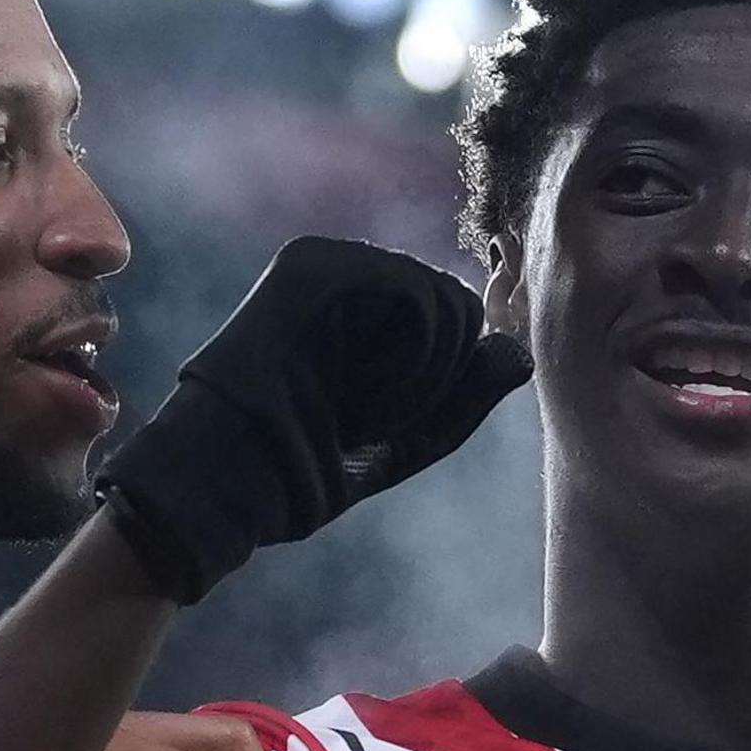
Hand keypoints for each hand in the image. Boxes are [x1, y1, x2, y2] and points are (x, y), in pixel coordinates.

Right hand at [98, 237, 530, 601]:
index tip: (394, 424)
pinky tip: (363, 396)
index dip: (457, 372)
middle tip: (375, 421)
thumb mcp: (412, 439)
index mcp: (366, 311)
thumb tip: (519, 350)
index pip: (456, 315)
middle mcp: (350, 279)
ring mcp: (330, 265)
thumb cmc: (305, 470)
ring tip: (361, 412)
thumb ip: (468, 394)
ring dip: (425, 379)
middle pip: (460, 304)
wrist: (230, 485)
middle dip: (441, 380)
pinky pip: (414, 292)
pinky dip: (410, 360)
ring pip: (447, 299)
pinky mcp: (312, 265)